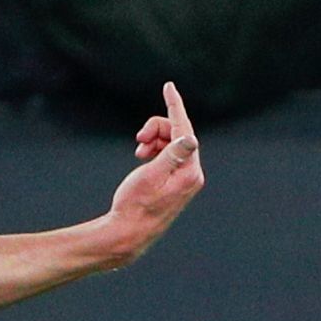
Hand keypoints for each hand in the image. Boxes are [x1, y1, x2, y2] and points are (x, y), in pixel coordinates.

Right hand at [102, 83, 204, 249]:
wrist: (129, 233)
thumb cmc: (135, 205)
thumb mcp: (151, 176)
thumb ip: (171, 154)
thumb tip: (190, 137)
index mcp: (189, 172)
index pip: (185, 130)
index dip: (174, 106)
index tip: (168, 86)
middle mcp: (192, 174)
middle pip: (178, 134)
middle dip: (156, 130)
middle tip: (138, 139)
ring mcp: (184, 178)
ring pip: (171, 143)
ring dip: (153, 140)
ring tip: (138, 151)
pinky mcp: (176, 182)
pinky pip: (168, 155)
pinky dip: (154, 151)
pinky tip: (142, 157)